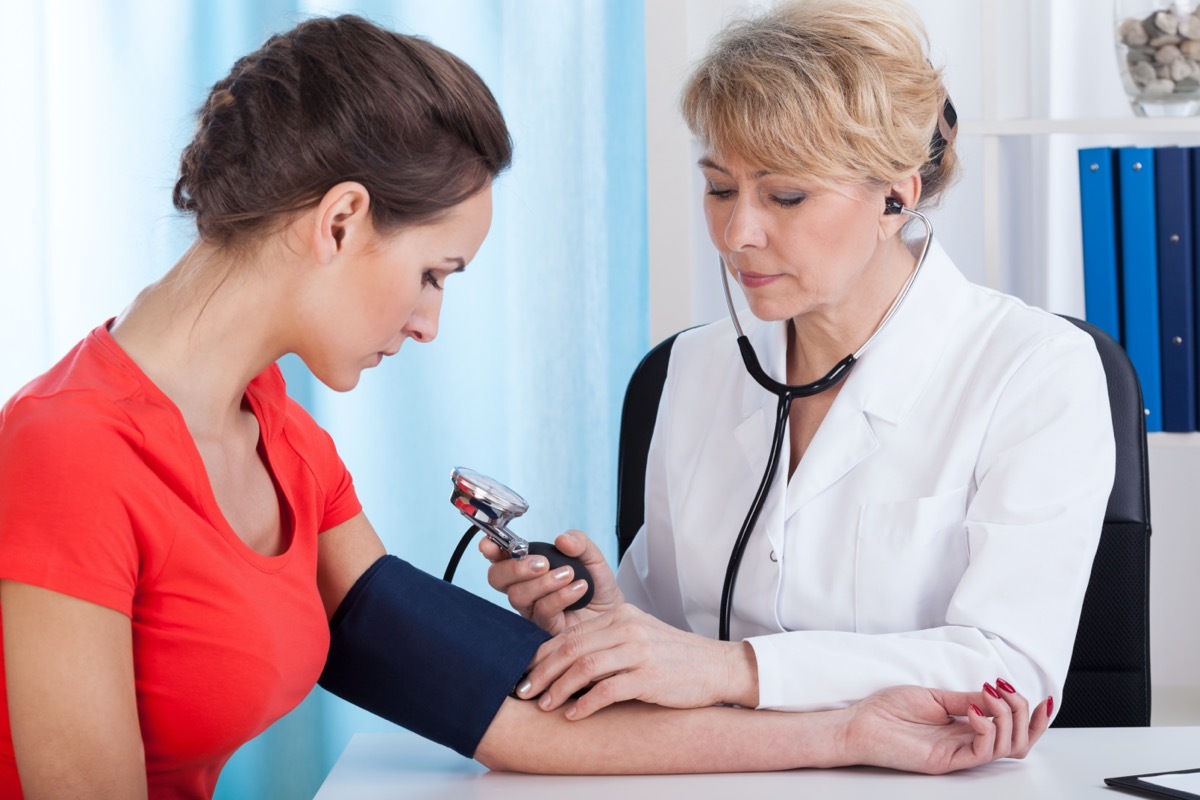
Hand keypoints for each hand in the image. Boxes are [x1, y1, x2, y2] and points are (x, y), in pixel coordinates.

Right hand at [482, 529, 623, 634]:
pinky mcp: (543, 627)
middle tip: (543, 563)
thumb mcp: (592, 557)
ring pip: (518, 596)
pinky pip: (542, 611)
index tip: (489, 545)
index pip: (499, 557)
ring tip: (570, 574)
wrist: (613, 613)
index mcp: (528, 566)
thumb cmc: (596, 585)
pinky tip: (579, 589)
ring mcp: (531, 609)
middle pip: (497, 578)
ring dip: (543, 582)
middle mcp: (524, 588)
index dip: (490, 549)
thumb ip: (579, 543)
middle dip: (516, 568)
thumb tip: (561, 539)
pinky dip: (561, 596)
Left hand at [516, 603, 757, 715]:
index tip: (525, 672)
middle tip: (524, 690)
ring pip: (584, 666)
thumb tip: (565, 662)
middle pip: (571, 647)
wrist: (716, 667)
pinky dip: (586, 703)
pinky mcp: (649, 676)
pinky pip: (608, 689)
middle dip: (542, 671)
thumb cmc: (675, 658)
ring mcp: (639, 651)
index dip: (542, 654)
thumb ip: (606, 642)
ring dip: (559, 688)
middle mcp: (627, 628)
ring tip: (545, 705)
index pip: (570, 632)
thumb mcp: (638, 638)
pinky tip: (574, 714)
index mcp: (620, 616)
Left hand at [839, 681, 1050, 773]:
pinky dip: (986, 729)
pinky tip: (973, 710)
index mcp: (966, 727)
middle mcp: (967, 743)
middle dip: (1026, 715)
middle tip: (1009, 692)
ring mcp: (958, 754)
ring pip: (1007, 749)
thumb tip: (997, 692)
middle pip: (1019, 742)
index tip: (1043, 697)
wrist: (859, 724)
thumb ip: (968, 698)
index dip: (1033, 717)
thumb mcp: (935, 696)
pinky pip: (981, 753)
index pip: (1012, 730)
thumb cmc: (888, 710)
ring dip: (1008, 717)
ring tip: (990, 694)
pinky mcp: (947, 761)